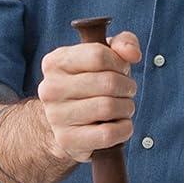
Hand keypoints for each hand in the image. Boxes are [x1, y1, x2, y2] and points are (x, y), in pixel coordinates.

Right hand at [37, 31, 141, 162]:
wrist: (66, 122)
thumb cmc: (90, 83)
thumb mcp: (104, 55)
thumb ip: (123, 43)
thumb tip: (133, 54)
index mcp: (55, 62)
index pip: (99, 55)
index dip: (119, 63)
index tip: (122, 70)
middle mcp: (50, 88)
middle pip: (108, 82)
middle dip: (127, 87)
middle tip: (126, 92)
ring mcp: (56, 116)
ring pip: (109, 108)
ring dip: (127, 108)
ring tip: (123, 108)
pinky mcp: (67, 140)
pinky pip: (107, 134)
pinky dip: (124, 129)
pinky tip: (121, 125)